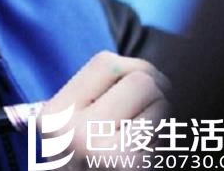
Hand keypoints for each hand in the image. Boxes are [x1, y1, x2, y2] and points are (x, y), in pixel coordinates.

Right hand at [38, 51, 169, 169]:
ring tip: (144, 142)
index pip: (108, 62)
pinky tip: (150, 157)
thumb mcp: (73, 125)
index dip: (131, 70)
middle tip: (144, 121)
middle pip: (143, 79)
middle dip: (154, 95)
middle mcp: (73, 131)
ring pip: (162, 103)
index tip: (137, 88)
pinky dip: (168, 141)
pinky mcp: (131, 166)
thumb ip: (98, 93)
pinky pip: (169, 133)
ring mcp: (104, 153)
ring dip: (163, 119)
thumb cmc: (85, 166)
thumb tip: (155, 75)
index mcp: (54, 114)